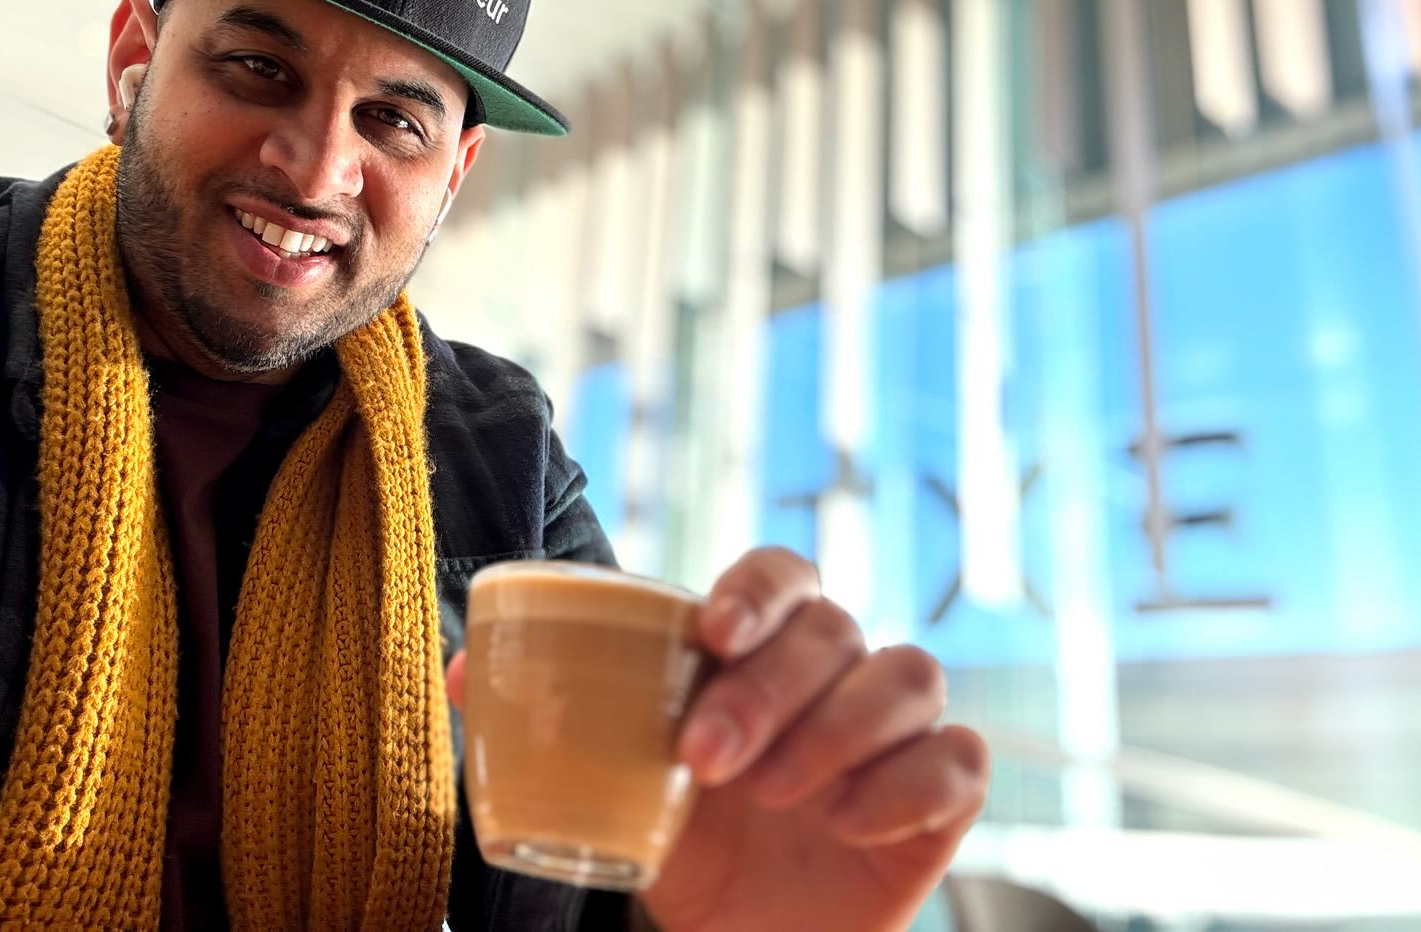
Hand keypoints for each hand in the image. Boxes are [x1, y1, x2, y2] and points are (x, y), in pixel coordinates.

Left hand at [445, 548, 988, 931]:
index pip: (782, 573)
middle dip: (772, 688)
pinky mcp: (940, 795)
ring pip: (909, 673)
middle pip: (836, 627)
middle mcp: (835, 675)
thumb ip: (550, 723)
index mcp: (760, 651)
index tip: (712, 633)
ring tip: (775, 795)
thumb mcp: (611, 784)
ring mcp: (894, 732)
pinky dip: (909, 785)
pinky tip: (851, 826)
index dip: (758, 588)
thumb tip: (459, 674)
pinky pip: (961, 759)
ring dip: (838, 729)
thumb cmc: (684, 846)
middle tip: (708, 760)